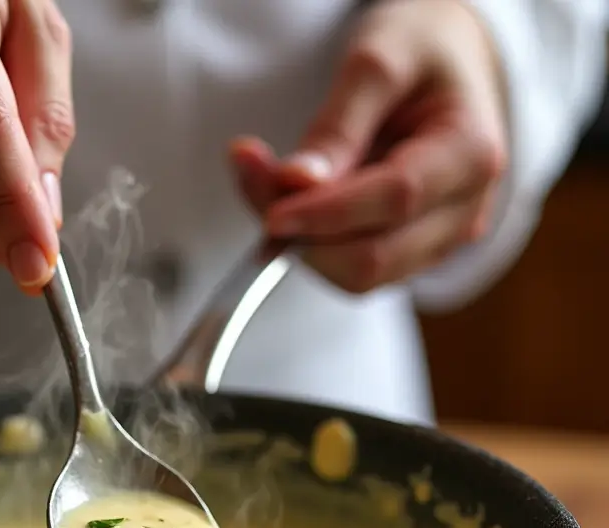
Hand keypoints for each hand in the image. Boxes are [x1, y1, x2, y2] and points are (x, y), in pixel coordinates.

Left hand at [230, 0, 507, 293]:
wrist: (446, 64)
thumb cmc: (420, 51)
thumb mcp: (379, 59)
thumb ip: (338, 124)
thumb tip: (297, 184)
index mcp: (472, 152)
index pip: (395, 200)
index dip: (325, 214)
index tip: (270, 213)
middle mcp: (464, 210)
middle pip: (373, 258)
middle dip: (304, 234)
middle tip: (256, 178)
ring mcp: (440, 240)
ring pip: (357, 276)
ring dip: (302, 243)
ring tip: (272, 183)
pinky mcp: (411, 255)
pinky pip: (351, 270)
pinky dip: (312, 244)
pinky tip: (295, 202)